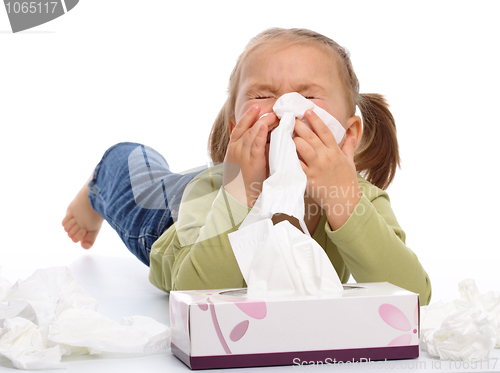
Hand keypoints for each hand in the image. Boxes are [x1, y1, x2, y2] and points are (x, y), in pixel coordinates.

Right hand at [223, 105, 276, 206]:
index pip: (240, 126)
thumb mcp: (242, 161)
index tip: (257, 107)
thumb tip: (264, 137)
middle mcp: (236, 148)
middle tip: (272, 110)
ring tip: (274, 115)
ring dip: (263, 122)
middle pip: (248, 127)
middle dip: (260, 117)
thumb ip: (251, 149)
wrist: (238, 198)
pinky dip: (260, 134)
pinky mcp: (251, 161)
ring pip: (252, 133)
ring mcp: (242, 154)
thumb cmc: (243, 181)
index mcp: (233, 147)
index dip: (248, 116)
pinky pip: (256, 144)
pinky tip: (265, 126)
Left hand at [294, 110, 360, 229]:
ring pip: (302, 148)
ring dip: (293, 139)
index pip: (325, 131)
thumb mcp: (350, 162)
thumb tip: (352, 136)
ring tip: (285, 132)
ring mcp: (316, 168)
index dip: (315, 119)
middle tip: (290, 118)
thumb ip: (349, 147)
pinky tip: (282, 150)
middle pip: (310, 136)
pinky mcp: (308, 178)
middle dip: (299, 125)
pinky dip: (289, 157)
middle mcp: (326, 157)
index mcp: (335, 152)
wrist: (344, 201)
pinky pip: (296, 165)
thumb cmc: (347, 181)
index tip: (307, 111)